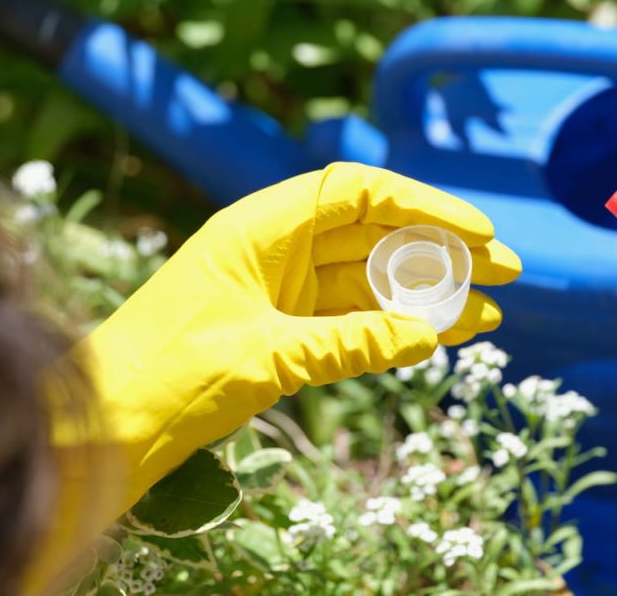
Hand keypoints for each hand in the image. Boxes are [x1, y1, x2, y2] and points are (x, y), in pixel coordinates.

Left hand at [82, 162, 518, 489]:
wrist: (108, 425)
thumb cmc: (165, 376)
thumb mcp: (265, 357)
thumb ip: (349, 343)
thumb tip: (426, 335)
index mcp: (259, 227)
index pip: (356, 191)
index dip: (422, 203)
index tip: (477, 230)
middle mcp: (274, 247)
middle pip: (374, 232)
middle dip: (441, 250)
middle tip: (508, 269)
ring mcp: (281, 288)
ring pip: (371, 278)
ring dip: (429, 293)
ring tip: (491, 311)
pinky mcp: (283, 328)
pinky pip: (354, 317)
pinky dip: (397, 326)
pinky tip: (445, 334)